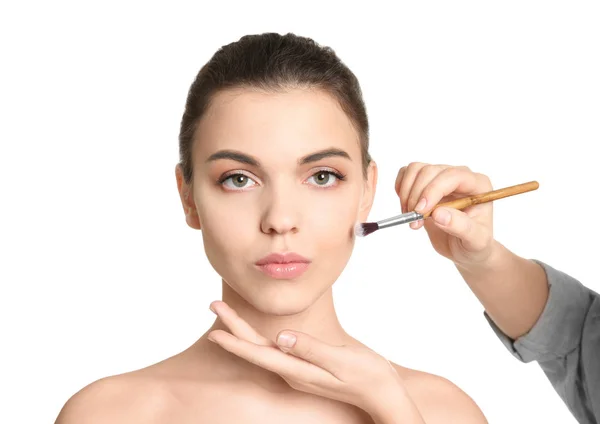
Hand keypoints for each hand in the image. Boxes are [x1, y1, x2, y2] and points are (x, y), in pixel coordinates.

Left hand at [206, 301, 415, 418]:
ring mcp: (298, 370)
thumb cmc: (366, 375)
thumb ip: (310, 349)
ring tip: (227, 315)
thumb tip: (281, 338)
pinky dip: (259, 337)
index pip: (258, 354)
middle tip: (214, 305)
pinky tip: (255, 333)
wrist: (381, 392)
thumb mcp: (340, 360)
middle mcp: (292, 372)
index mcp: (297, 370)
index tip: (214, 328)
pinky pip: (275, 350)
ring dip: (243, 331)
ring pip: (262, 348)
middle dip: (233, 327)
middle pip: (255, 348)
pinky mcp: (305, 365)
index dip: (234, 340)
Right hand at [395, 163, 494, 267]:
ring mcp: (441, 178)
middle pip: (430, 171)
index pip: (452, 175)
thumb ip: (461, 226)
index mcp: (478, 185)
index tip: (421, 211)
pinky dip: (401, 189)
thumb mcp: (475, 241)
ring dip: (407, 193)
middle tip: (414, 220)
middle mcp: (460, 177)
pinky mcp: (426, 182)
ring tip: (411, 216)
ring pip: (416, 169)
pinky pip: (408, 173)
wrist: (464, 248)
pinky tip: (407, 207)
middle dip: (417, 195)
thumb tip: (438, 214)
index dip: (433, 190)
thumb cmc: (474, 243)